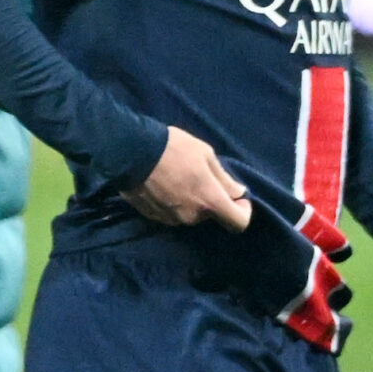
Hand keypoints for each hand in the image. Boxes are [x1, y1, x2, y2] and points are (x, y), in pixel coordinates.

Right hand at [124, 125, 250, 230]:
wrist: (129, 152)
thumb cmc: (173, 149)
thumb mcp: (205, 154)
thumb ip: (224, 178)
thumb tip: (237, 192)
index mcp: (209, 202)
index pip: (239, 223)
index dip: (243, 211)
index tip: (237, 197)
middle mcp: (192, 217)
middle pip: (210, 216)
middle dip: (210, 201)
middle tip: (200, 179)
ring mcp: (170, 218)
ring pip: (189, 215)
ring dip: (190, 202)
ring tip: (178, 180)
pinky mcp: (152, 216)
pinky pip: (170, 213)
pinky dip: (172, 203)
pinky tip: (162, 185)